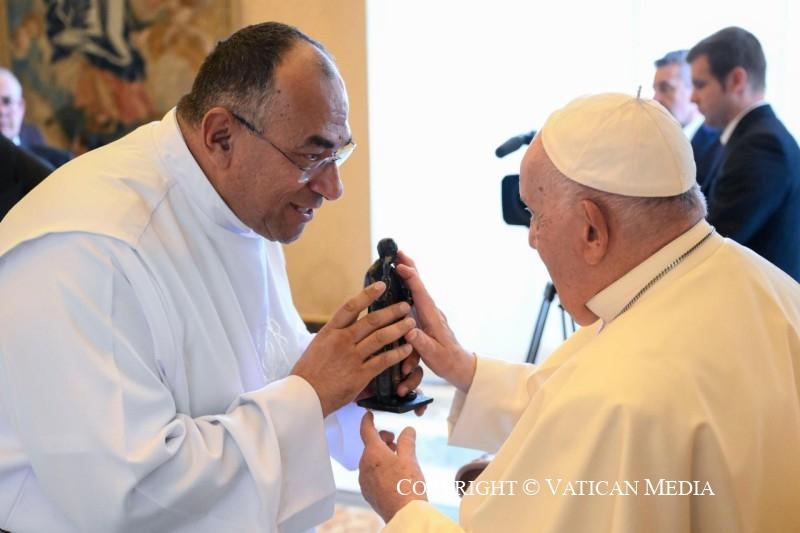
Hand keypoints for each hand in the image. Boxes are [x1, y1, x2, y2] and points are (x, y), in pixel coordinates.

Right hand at [291, 282, 415, 417]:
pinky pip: (383, 360)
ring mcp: (351, 357)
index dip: (367, 294)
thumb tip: (348, 325)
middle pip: (371, 320)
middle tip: (405, 305)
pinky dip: (397, 353)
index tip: (382, 286)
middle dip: (392, 311)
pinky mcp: (360, 374)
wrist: (304, 397)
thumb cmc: (308, 372)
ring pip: (381, 337)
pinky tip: (407, 348)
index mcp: (329, 331)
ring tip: (411, 323)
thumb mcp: (317, 346)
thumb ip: (334, 335)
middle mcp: (341, 340)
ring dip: (399, 328)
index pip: (350, 307)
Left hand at [359, 411, 426, 521]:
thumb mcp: (410, 458)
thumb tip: (408, 430)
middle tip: (396, 443)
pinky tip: (393, 476)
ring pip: (371, 461)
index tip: (368, 414)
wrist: (404, 514)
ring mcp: (364, 480)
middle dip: (383, 441)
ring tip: (398, 460)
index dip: (367, 420)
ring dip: (382, 456)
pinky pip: (371, 475)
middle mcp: (364, 465)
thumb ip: (407, 441)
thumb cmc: (408, 485)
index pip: (366, 430)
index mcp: (373, 452)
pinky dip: (380, 470)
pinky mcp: (367, 492)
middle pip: (371, 446)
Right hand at [395, 251, 476, 391]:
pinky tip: (401, 280)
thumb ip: (421, 342)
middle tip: (399, 251)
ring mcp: (428, 313)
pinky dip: (409, 285)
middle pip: (419, 285)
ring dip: (409, 273)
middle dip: (410, 267)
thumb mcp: (433, 355)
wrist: (459, 365)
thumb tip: (409, 330)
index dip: (411, 278)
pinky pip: (416, 297)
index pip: (420, 293)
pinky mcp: (425, 318)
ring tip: (398, 260)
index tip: (400, 266)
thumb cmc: (447, 360)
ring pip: (417, 289)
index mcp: (432, 317)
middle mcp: (430, 311)